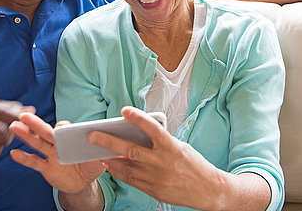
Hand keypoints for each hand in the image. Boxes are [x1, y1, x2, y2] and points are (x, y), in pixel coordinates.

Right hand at [9, 112, 105, 193]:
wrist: (84, 182)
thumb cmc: (91, 165)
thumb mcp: (99, 162)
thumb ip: (98, 157)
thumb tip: (103, 153)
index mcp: (71, 138)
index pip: (65, 129)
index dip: (62, 127)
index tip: (60, 127)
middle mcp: (59, 144)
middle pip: (46, 132)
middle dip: (36, 124)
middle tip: (24, 115)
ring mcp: (51, 155)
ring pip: (38, 144)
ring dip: (26, 136)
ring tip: (15, 127)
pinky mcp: (46, 168)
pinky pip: (34, 162)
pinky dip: (24, 158)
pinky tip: (14, 153)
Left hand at [89, 107, 226, 209]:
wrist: (209, 190)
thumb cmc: (194, 164)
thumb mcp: (180, 147)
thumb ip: (160, 142)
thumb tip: (138, 135)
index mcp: (172, 147)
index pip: (152, 128)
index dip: (138, 118)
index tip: (124, 110)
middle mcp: (163, 162)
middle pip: (131, 150)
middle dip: (109, 142)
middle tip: (93, 136)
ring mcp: (157, 178)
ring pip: (127, 167)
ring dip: (110, 158)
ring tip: (98, 151)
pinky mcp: (154, 190)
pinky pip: (132, 180)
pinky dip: (119, 172)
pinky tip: (111, 165)